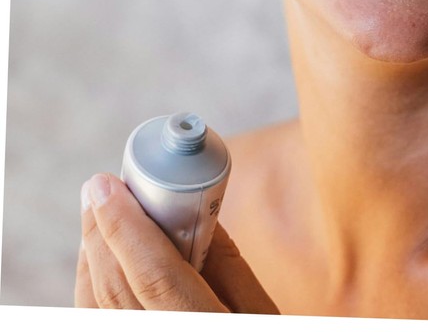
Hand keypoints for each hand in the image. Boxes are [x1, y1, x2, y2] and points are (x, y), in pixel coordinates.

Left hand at [76, 172, 278, 312]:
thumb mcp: (261, 312)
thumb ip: (226, 262)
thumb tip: (191, 212)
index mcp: (205, 329)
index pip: (154, 275)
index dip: (125, 227)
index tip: (107, 185)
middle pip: (114, 290)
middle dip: (100, 233)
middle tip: (97, 188)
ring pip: (93, 309)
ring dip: (91, 257)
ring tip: (96, 213)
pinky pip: (95, 321)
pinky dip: (91, 287)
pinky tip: (99, 260)